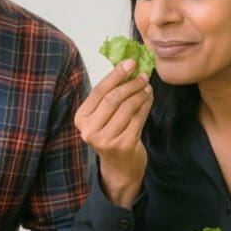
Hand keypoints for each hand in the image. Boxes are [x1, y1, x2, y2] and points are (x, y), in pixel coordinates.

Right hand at [74, 59, 152, 205]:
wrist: (119, 167)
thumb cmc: (111, 135)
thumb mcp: (103, 116)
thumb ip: (109, 95)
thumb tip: (127, 67)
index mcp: (81, 119)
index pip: (99, 91)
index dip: (116, 75)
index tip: (130, 63)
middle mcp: (90, 130)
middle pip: (113, 98)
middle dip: (130, 84)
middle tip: (143, 75)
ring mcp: (106, 139)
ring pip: (127, 108)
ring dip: (140, 93)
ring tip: (147, 86)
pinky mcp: (123, 145)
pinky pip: (138, 118)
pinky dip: (145, 105)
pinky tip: (149, 98)